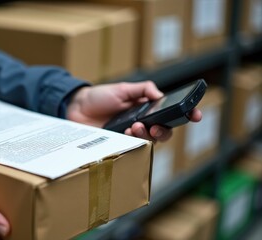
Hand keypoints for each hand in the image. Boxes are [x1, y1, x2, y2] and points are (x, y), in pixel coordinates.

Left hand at [67, 81, 201, 141]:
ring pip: (151, 141)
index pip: (170, 112)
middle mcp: (142, 122)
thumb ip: (143, 89)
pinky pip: (134, 146)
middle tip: (155, 127)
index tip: (195, 115)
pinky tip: (127, 132)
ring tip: (135, 127)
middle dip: (165, 130)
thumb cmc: (99, 96)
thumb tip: (161, 94)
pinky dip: (134, 140)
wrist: (76, 108)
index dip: (186, 114)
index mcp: (146, 107)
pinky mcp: (120, 143)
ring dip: (148, 135)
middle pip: (164, 131)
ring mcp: (131, 134)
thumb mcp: (122, 88)